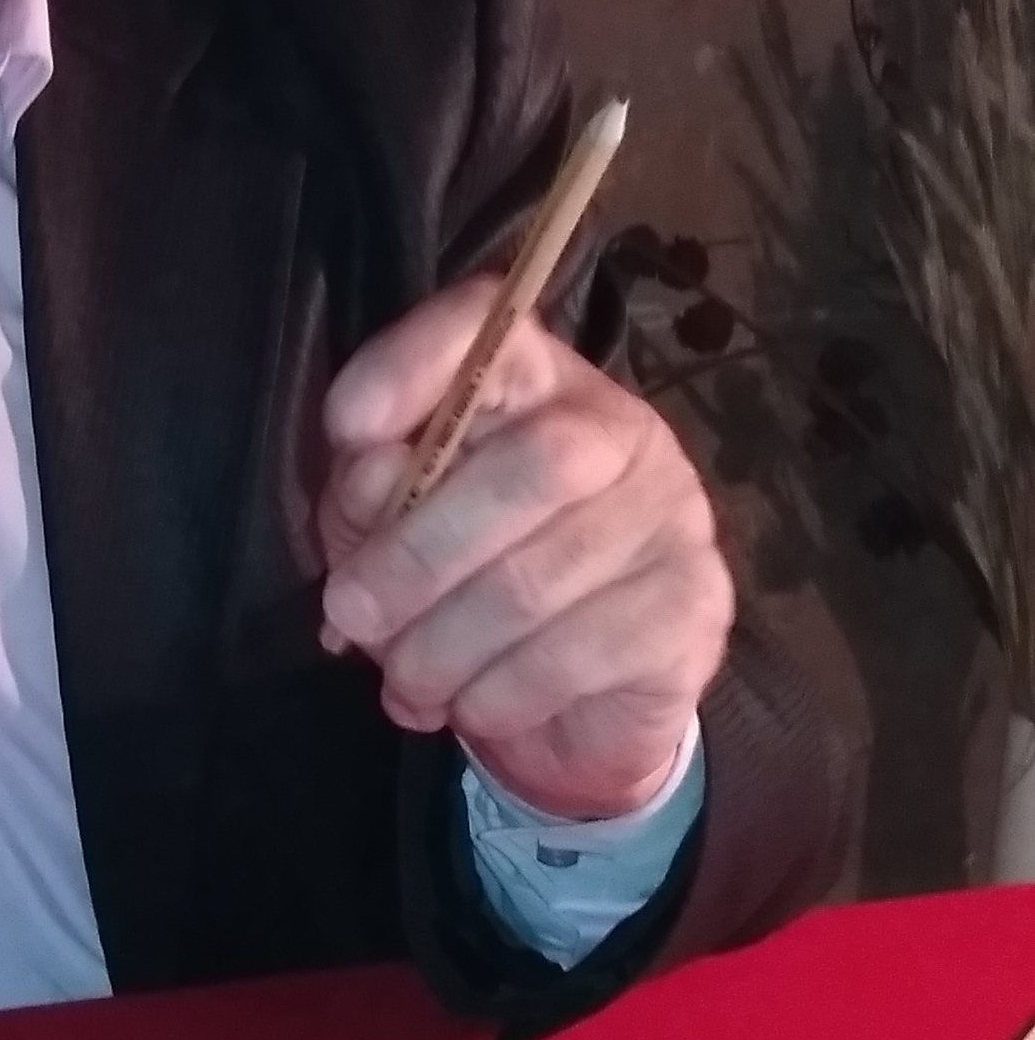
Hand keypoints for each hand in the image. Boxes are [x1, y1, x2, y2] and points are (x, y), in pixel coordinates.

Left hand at [317, 287, 734, 818]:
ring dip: (445, 649)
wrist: (578, 711)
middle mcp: (618, 430)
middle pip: (533, 465)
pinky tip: (474, 709)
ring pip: (540, 581)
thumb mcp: (393, 535)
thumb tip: (368, 484)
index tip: (348, 428)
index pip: (489, 328)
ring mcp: (670, 517)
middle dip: (419, 553)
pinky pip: (576, 657)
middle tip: (352, 615)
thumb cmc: (466, 595)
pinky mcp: (692, 608)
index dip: (413, 365)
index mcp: (534, 385)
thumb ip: (371, 496)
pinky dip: (499, 696)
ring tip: (407, 684)